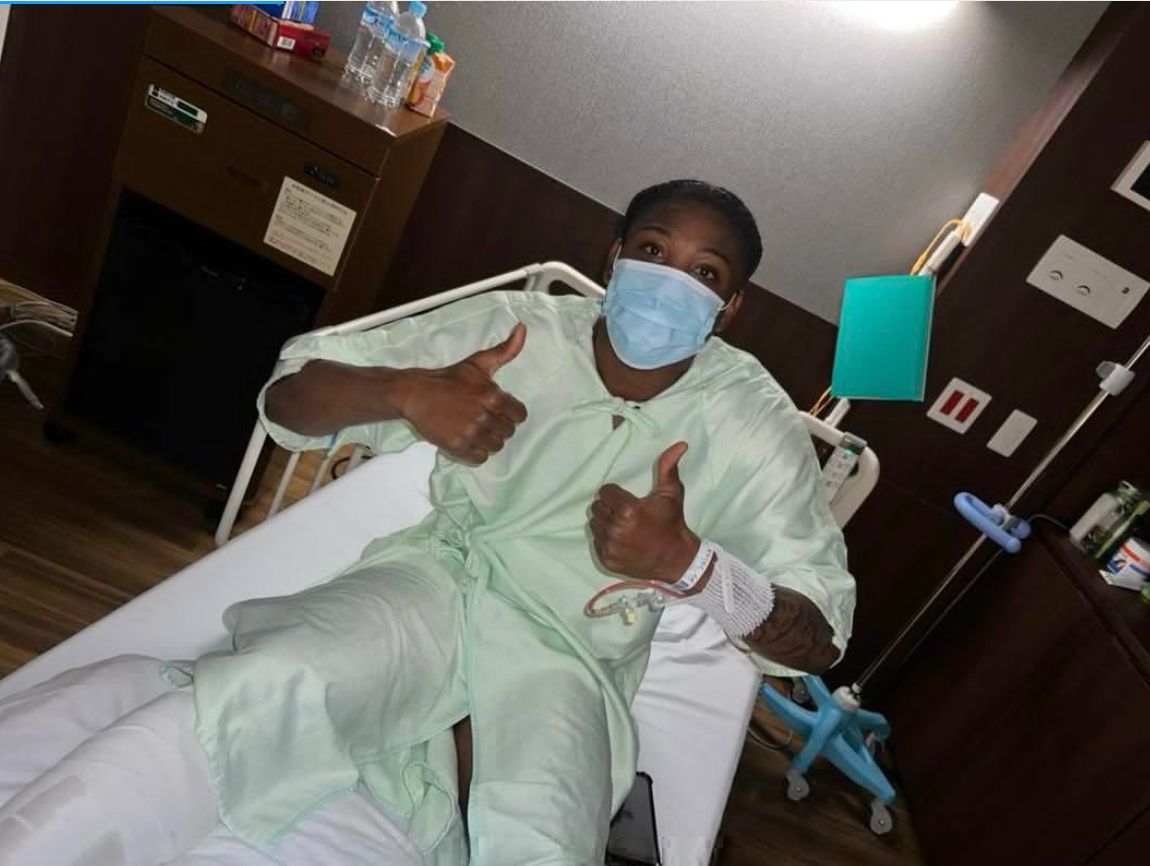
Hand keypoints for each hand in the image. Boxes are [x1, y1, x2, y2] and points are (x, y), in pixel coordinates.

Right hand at [396, 323, 527, 463]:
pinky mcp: (458, 447)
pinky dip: (476, 452)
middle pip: (508, 431)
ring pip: (496, 446)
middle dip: (498, 425)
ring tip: (475, 429)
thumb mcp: (478, 362)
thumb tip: (523, 328)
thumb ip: (505, 350)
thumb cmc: (450, 378)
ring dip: (488, 440)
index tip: (498, 409)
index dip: (510, 412)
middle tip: (483, 418)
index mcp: (493, 396)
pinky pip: (480, 458)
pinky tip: (467, 440)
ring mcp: (471, 433)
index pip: (520, 415)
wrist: (415, 393)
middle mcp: (484, 416)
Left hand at [588, 442, 701, 582]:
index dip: (616, 494)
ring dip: (605, 522)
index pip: (605, 492)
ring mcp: (610, 546)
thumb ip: (668, 467)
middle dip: (609, 507)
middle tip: (625, 512)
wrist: (676, 560)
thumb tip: (680, 444)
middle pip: (597, 507)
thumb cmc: (672, 523)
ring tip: (622, 525)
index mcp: (628, 510)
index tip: (627, 499)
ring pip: (594, 524)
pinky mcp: (607, 559)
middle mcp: (616, 529)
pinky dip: (606, 539)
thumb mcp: (671, 494)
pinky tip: (621, 539)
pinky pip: (596, 541)